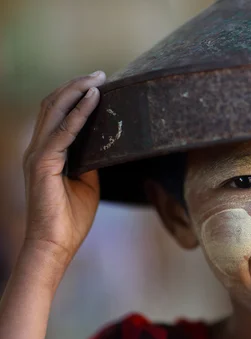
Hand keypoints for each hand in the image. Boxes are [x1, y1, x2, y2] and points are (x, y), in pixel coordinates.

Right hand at [20, 71, 105, 282]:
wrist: (55, 245)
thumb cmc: (70, 218)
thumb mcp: (87, 183)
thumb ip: (90, 162)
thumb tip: (105, 146)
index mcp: (47, 153)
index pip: (58, 114)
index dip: (75, 95)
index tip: (98, 83)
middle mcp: (38, 149)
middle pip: (54, 105)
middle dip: (76, 85)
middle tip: (101, 73)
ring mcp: (38, 155)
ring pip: (55, 111)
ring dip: (77, 91)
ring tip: (98, 78)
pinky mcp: (43, 164)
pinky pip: (64, 132)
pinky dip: (80, 114)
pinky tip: (94, 100)